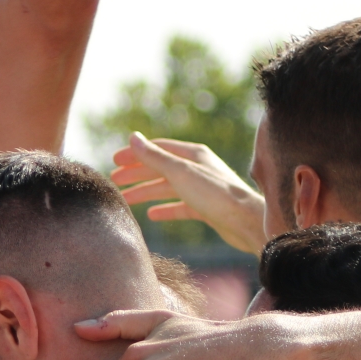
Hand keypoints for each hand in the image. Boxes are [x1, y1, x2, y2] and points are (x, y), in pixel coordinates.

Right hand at [109, 134, 267, 253]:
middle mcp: (198, 168)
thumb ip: (154, 157)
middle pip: (161, 168)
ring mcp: (202, 189)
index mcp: (193, 154)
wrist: (245, 222)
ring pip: (168, 188)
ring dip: (146, 192)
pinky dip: (165, 209)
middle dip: (137, 174)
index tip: (115, 161)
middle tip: (115, 180)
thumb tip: (133, 137)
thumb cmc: (214, 194)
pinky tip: (152, 215)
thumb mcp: (180, 172)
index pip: (158, 149)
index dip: (135, 154)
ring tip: (126, 199)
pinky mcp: (206, 208)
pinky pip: (180, 206)